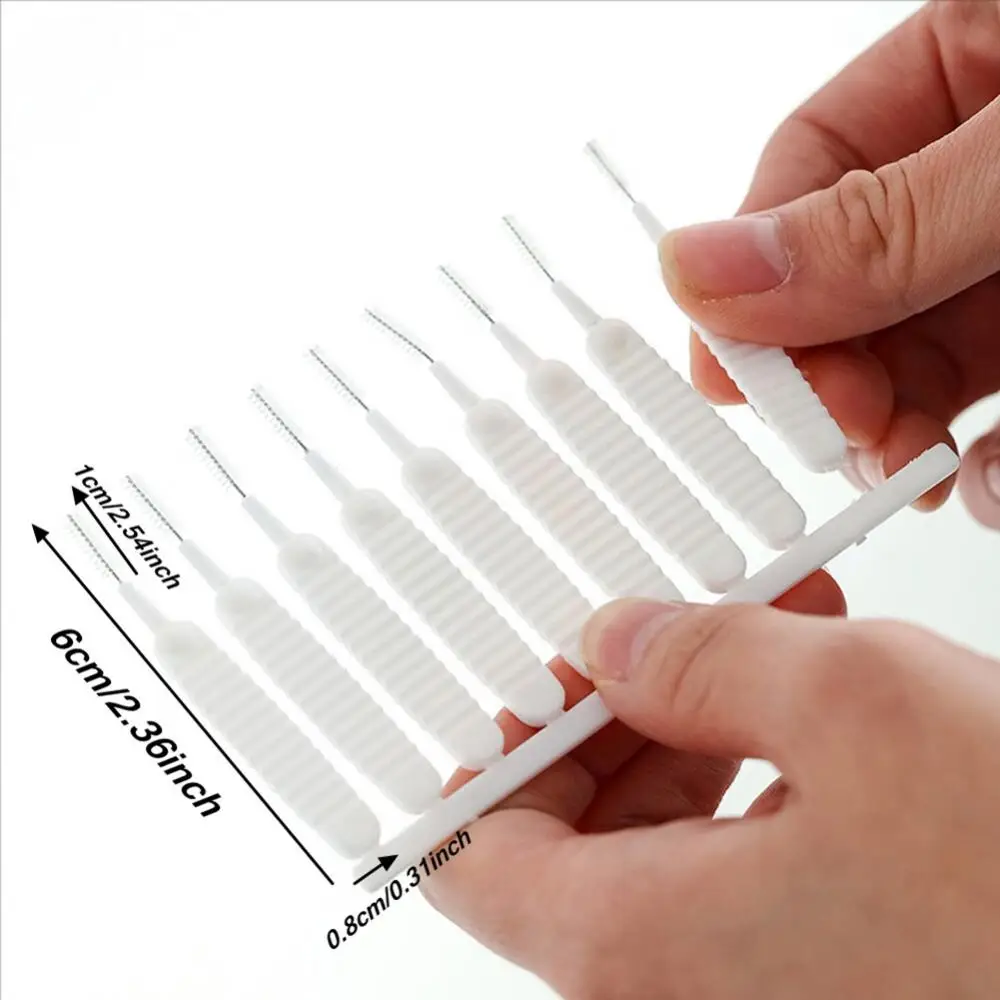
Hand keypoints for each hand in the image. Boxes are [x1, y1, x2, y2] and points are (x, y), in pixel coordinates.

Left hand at [425, 595, 999, 998]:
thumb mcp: (854, 706)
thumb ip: (700, 659)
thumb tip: (611, 643)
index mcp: (639, 947)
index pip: (466, 853)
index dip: (485, 750)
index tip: (528, 674)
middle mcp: (676, 994)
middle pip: (564, 840)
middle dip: (611, 715)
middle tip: (662, 634)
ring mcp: (747, 997)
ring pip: (655, 848)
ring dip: (694, 732)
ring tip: (766, 640)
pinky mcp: (819, 982)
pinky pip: (734, 875)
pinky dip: (755, 782)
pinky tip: (816, 714)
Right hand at [659, 1, 999, 525]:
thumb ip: (884, 219)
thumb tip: (700, 272)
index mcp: (969, 53)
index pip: (806, 171)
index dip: (756, 283)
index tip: (738, 375)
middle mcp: (987, 159)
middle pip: (857, 281)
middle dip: (839, 371)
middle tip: (844, 429)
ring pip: (925, 351)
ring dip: (903, 427)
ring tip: (917, 468)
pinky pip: (994, 393)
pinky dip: (984, 453)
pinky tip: (985, 474)